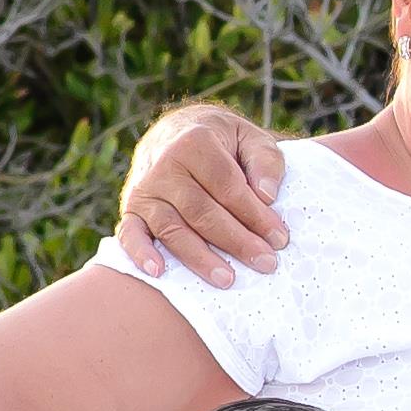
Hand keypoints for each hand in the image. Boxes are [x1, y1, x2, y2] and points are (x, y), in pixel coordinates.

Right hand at [112, 102, 292, 284]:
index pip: (228, 187)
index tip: (280, 239)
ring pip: (172, 229)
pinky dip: (141, 253)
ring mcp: (145, 189)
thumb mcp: (251, 138)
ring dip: (199, 257)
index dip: (256, 215)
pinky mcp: (131, 209)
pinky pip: (130, 233)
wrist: (178, 131)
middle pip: (202, 211)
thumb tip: (267, 196)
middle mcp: (164, 165)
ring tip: (227, 280)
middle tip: (266, 263)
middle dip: (236, 241)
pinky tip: (158, 272)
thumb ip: (264, 162)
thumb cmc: (223, 141)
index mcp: (195, 142)